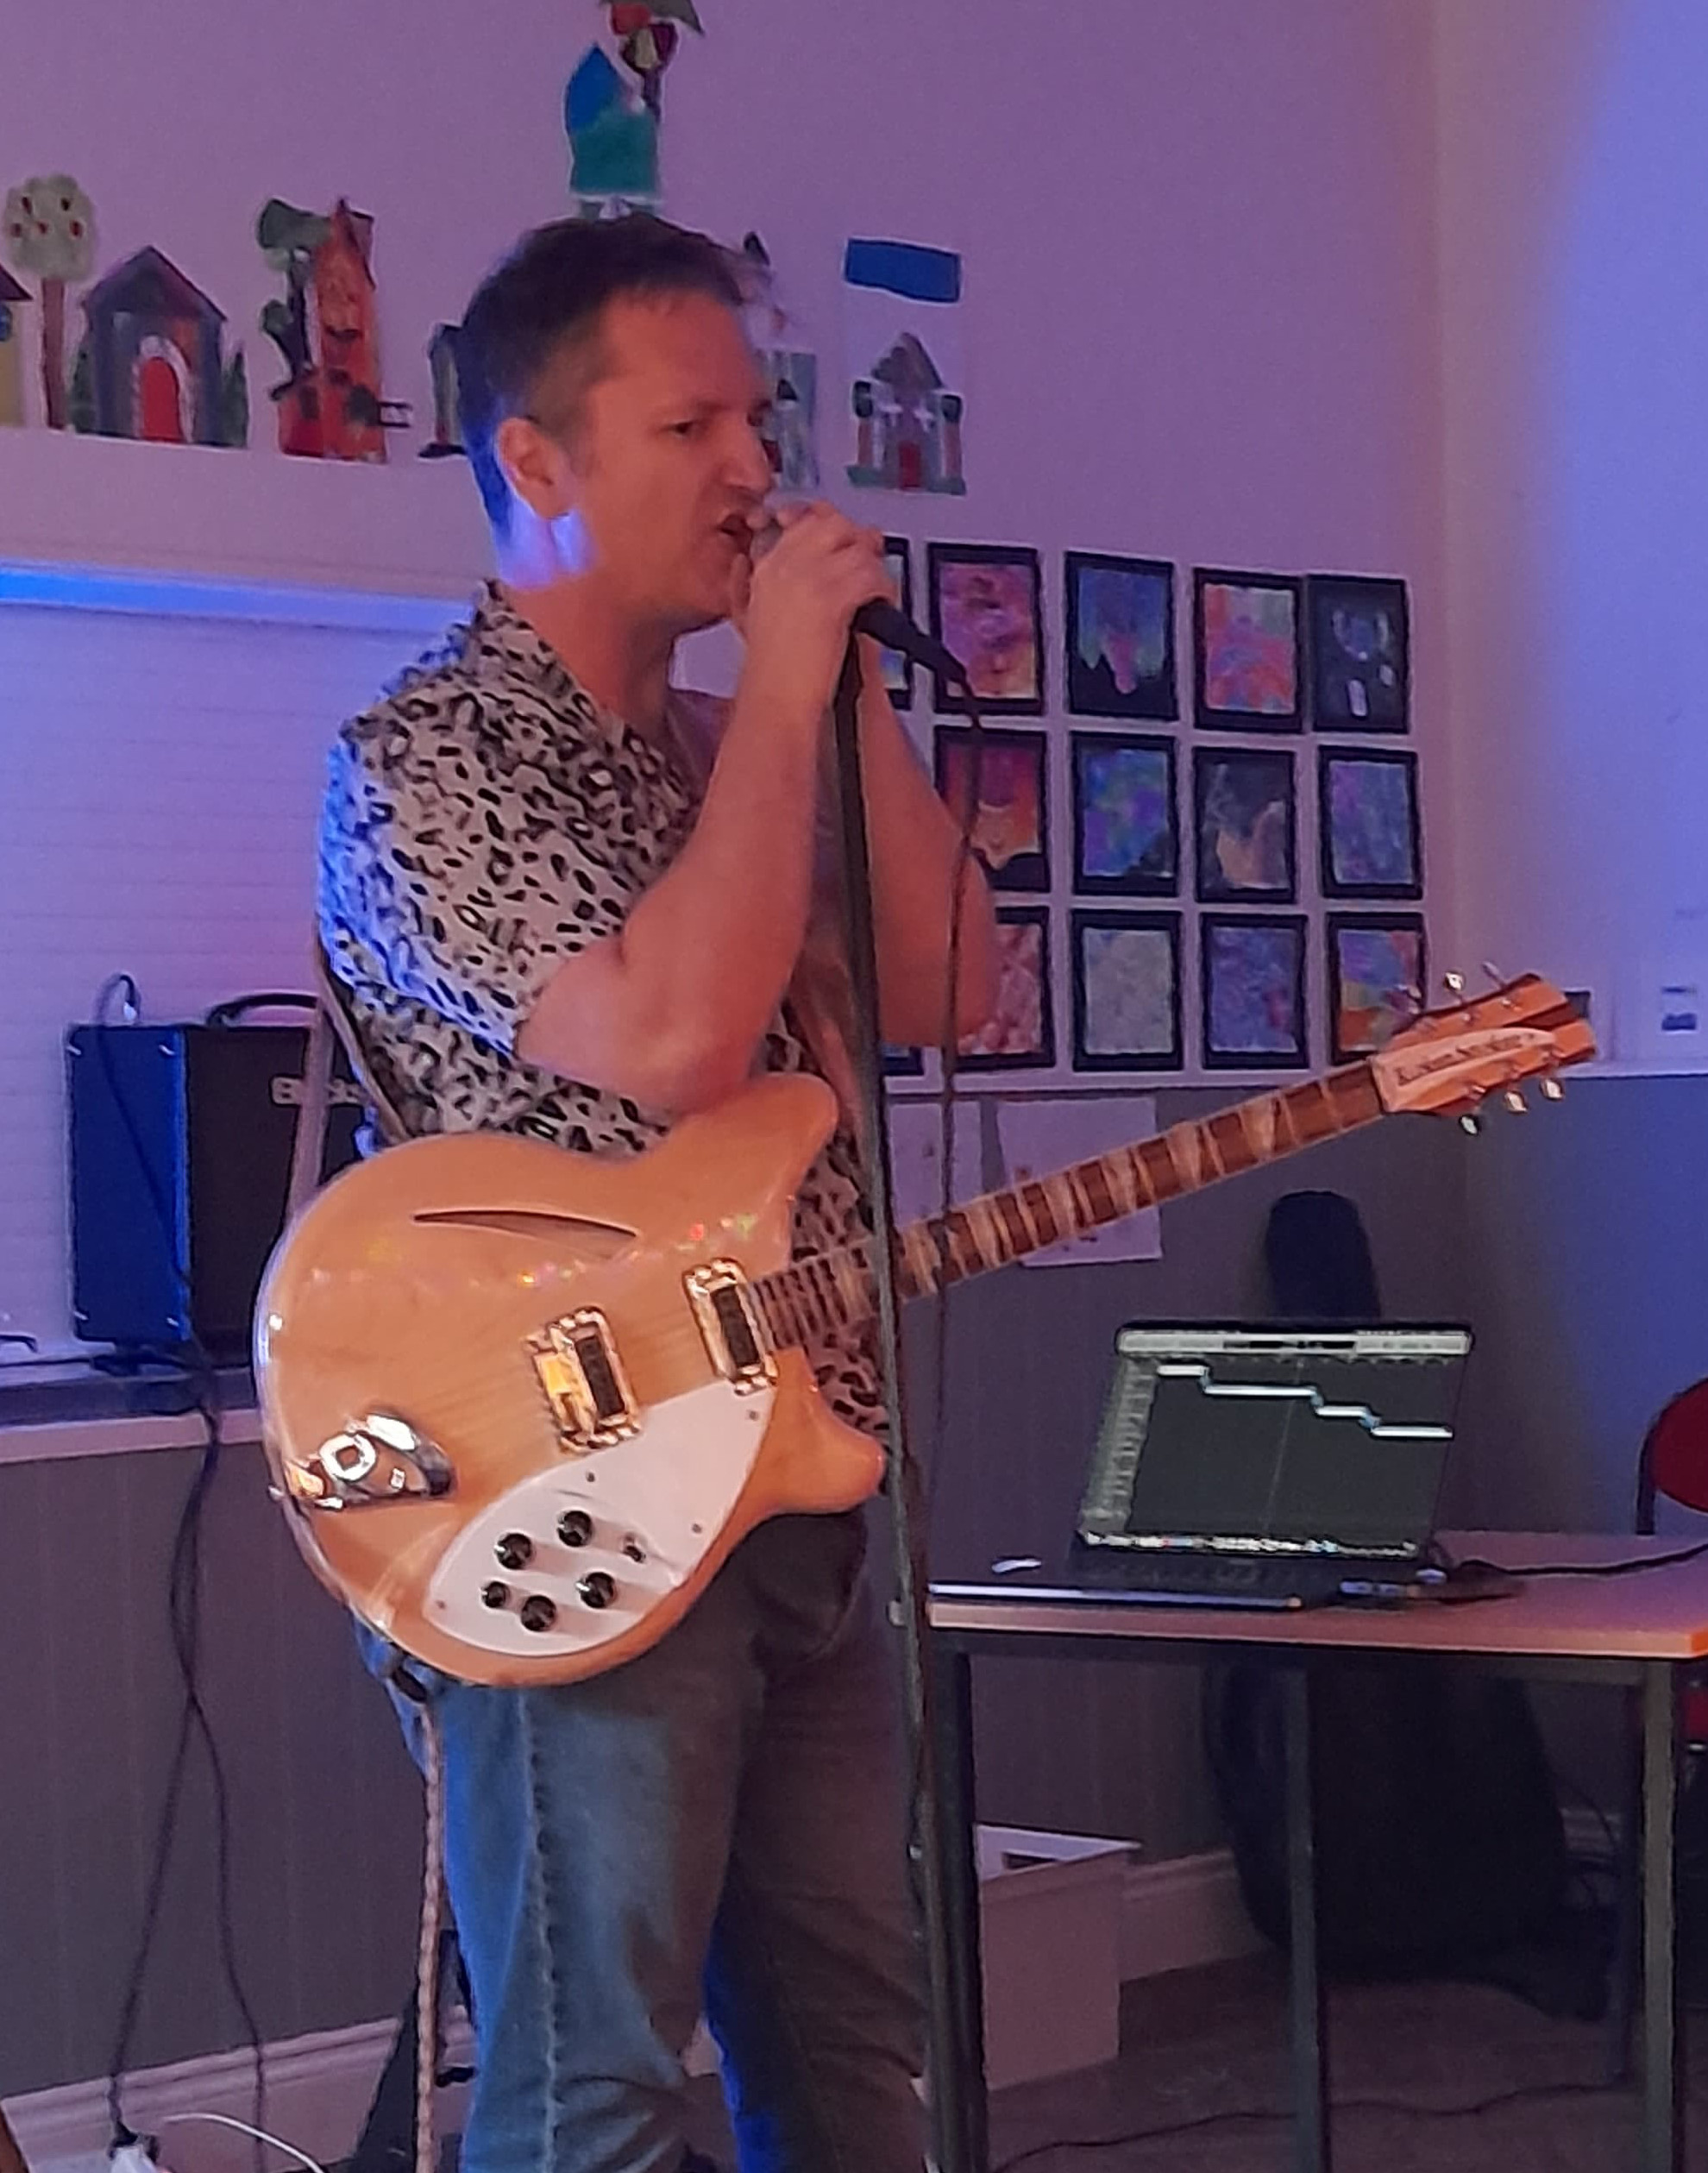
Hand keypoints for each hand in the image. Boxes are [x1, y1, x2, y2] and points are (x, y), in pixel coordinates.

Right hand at [737, 503, 892, 725]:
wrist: (775, 701)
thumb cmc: (770, 672)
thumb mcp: (753, 615)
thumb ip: (763, 582)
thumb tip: (788, 561)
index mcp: (767, 566)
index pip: (805, 520)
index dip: (832, 525)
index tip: (846, 540)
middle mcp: (786, 565)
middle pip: (834, 523)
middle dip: (858, 540)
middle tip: (869, 562)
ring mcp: (808, 579)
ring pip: (857, 547)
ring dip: (875, 567)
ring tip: (877, 591)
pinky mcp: (831, 600)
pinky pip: (870, 575)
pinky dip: (883, 587)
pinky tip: (881, 604)